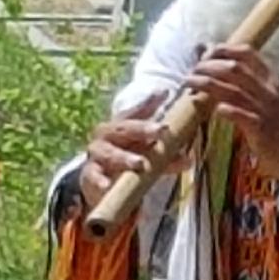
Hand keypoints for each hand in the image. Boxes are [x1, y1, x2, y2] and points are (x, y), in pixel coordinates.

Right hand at [79, 92, 188, 209]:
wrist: (100, 181)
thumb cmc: (127, 158)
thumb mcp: (148, 154)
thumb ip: (167, 154)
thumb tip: (188, 159)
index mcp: (122, 126)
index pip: (136, 112)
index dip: (150, 103)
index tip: (165, 94)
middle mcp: (107, 135)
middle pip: (125, 128)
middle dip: (143, 129)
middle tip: (163, 130)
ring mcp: (96, 153)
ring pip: (110, 152)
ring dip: (125, 157)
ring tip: (140, 164)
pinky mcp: (89, 173)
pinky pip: (93, 175)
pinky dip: (99, 180)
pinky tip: (107, 185)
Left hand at [189, 44, 278, 182]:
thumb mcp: (270, 102)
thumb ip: (249, 85)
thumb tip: (222, 68)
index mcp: (272, 82)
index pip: (248, 54)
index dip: (224, 49)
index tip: (205, 53)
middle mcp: (270, 92)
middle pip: (235, 68)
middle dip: (208, 66)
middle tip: (192, 70)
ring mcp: (266, 110)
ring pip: (232, 89)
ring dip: (206, 84)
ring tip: (189, 83)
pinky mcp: (262, 130)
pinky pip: (240, 114)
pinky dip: (225, 109)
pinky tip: (214, 109)